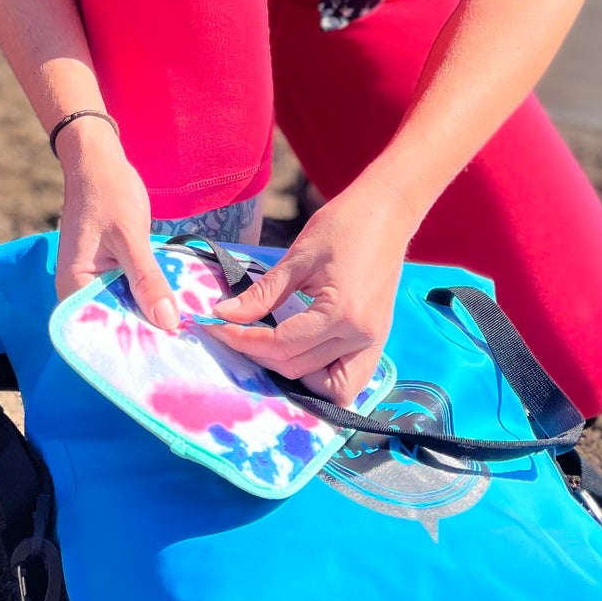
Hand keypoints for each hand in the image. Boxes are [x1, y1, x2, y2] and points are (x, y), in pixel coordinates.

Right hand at [53, 118, 179, 331]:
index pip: (101, 332)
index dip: (132, 347)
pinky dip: (148, 298)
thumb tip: (168, 323)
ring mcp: (95, 280)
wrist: (100, 161)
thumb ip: (147, 280)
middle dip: (146, 334)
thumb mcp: (131, 237)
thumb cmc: (109, 194)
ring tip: (186, 337)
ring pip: (125, 309)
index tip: (167, 358)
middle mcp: (80, 290)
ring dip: (150, 316)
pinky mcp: (110, 270)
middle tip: (185, 351)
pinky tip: (175, 308)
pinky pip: (129, 292)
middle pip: (114, 324)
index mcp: (75, 286)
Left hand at [204, 174, 415, 404]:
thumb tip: (224, 314)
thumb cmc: (343, 225)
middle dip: (259, 354)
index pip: (281, 345)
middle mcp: (361, 337)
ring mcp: (374, 342)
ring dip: (295, 377)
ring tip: (270, 349)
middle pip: (298, 368)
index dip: (242, 339)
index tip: (215, 326)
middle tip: (233, 332)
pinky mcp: (378, 340)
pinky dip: (325, 378)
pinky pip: (351, 378)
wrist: (387, 212)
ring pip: (329, 387)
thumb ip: (262, 294)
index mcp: (341, 313)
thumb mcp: (298, 257)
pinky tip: (302, 356)